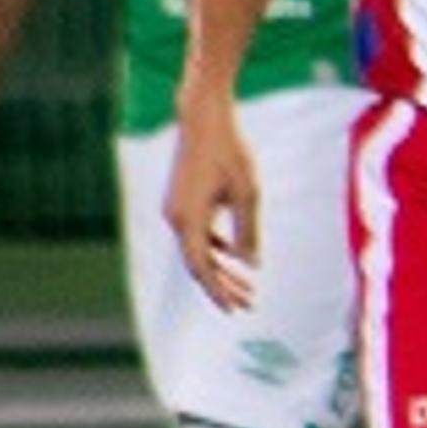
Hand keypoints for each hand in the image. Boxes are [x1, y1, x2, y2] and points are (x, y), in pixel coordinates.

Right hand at [165, 101, 261, 310]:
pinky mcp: (181, 201)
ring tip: (246, 287)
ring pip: (197, 250)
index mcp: (189, 219)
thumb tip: (251, 264)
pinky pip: (196, 234)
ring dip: (220, 269)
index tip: (237, 308)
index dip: (219, 290)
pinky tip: (236, 257)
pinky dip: (215, 248)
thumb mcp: (248, 193)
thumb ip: (248, 231)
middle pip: (198, 263)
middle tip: (248, 304)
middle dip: (223, 286)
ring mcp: (175, 210)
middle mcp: (175, 218)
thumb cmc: (230, 153)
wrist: (204, 119)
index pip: (202, 267)